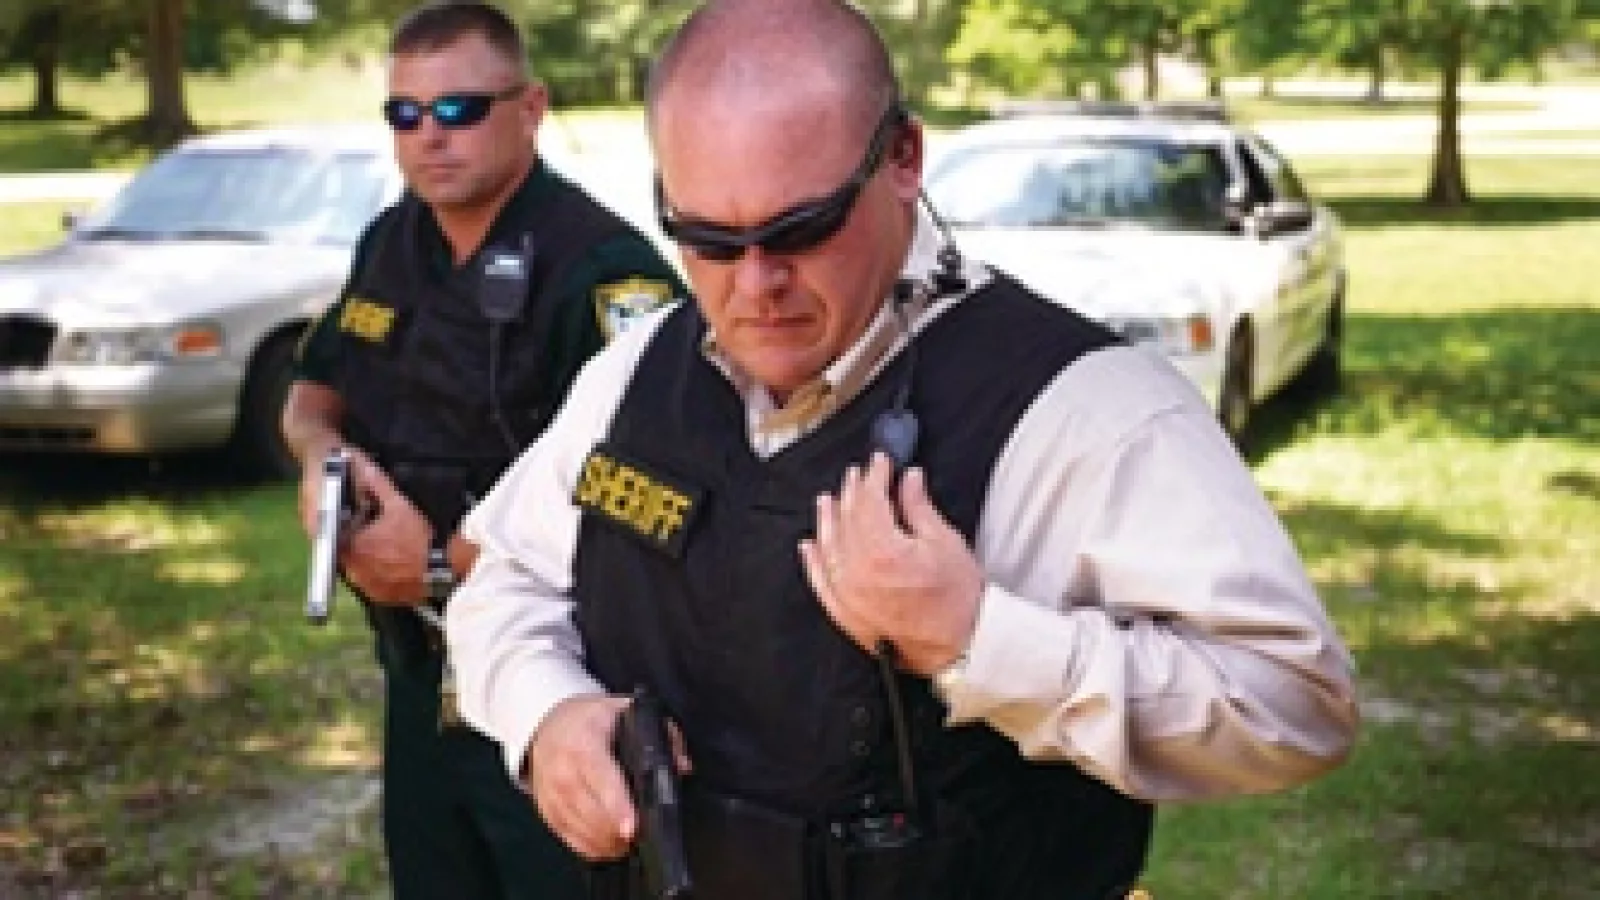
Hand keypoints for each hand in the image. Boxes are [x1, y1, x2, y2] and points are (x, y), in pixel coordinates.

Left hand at [339, 454, 431, 603]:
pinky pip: (371, 583)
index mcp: (354, 546)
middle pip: (345, 551)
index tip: (359, 519)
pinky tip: (393, 565)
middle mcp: (355, 569)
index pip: (336, 532)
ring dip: (366, 558)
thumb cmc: (419, 537)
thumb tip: (361, 467)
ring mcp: (366, 586)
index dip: (347, 523)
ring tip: (386, 549)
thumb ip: (377, 485)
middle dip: (356, 541)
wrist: (443, 570)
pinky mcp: (379, 597)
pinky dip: (377, 574)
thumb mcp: (399, 504)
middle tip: (375, 533)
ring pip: (357, 568)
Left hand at [800, 452, 983, 674]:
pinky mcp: (846, 614)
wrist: (960, 647)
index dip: (874, 475)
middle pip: (847, 519)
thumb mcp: (945, 542)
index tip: (880, 462)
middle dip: (852, 492)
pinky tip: (810, 545)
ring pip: (828, 546)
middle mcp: (858, 572)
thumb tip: (908, 480)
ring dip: (827, 519)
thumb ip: (919, 507)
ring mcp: (848, 594)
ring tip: (828, 500)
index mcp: (883, 550)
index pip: (870, 500)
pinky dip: (813, 560)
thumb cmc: (959, 602)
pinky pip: (820, 581)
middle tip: (859, 474)